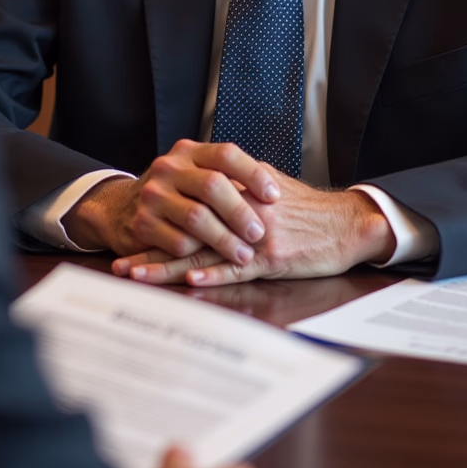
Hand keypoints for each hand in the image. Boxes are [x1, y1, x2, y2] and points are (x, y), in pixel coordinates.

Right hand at [61, 140, 280, 262]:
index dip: (253, 175)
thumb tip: (275, 187)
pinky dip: (198, 256)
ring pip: (196, 218)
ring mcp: (153, 195)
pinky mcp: (142, 224)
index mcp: (188, 152)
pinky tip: (211, 264)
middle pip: (212, 185)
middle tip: (259, 233)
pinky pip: (178, 242)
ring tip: (243, 255)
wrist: (120, 208)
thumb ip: (226, 176)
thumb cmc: (173, 193)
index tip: (274, 196)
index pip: (226, 154)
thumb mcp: (194, 173)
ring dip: (224, 240)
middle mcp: (169, 168)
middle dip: (240, 212)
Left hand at [113, 175, 394, 286]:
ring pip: (204, 251)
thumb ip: (234, 188)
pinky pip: (238, 268)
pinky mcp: (273, 258)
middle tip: (122, 263)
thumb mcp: (267, 187)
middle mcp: (240, 211)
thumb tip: (202, 190)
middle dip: (152, 248)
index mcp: (236, 192)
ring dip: (169, 266)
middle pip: (186, 230)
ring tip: (139, 275)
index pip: (187, 207)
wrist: (345, 224)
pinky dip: (214, 274)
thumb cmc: (306, 209)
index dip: (157, 222)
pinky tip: (191, 280)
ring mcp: (255, 236)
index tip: (129, 233)